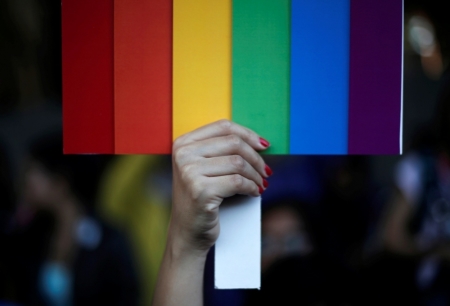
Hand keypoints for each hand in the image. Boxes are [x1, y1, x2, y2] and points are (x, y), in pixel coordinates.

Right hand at [169, 119, 270, 254]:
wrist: (187, 232)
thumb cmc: (201, 198)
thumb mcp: (204, 168)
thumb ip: (222, 150)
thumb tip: (259, 142)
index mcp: (183, 144)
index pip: (223, 127)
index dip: (248, 134)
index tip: (264, 146)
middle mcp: (183, 155)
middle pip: (233, 143)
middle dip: (256, 158)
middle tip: (266, 171)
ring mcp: (190, 172)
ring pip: (238, 163)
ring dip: (256, 175)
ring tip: (261, 184)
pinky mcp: (201, 191)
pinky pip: (238, 182)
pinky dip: (252, 187)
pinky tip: (254, 192)